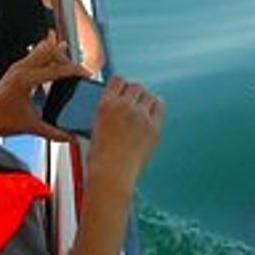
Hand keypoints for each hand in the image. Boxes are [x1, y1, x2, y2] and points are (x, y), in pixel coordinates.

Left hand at [0, 32, 83, 142]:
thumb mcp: (31, 127)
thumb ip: (54, 133)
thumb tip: (71, 136)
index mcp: (25, 81)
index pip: (57, 69)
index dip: (75, 71)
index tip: (86, 75)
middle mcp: (21, 69)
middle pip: (51, 51)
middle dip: (67, 58)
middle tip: (78, 70)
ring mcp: (17, 67)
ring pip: (42, 49)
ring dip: (57, 54)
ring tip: (69, 62)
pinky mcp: (15, 70)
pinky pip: (35, 54)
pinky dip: (48, 56)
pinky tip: (56, 57)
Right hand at [85, 77, 163, 193]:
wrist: (112, 174)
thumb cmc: (100, 157)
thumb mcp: (96, 127)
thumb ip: (108, 111)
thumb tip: (117, 104)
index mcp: (106, 105)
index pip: (118, 80)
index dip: (121, 85)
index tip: (122, 90)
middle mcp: (124, 106)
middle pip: (136, 86)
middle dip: (134, 92)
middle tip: (133, 101)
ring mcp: (141, 116)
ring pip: (149, 95)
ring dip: (145, 99)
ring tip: (142, 108)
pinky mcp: (154, 127)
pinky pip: (159, 106)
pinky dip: (155, 108)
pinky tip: (151, 114)